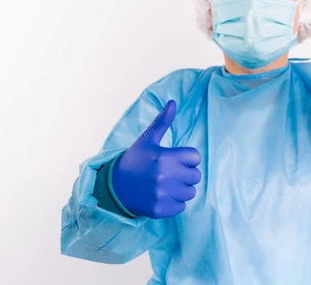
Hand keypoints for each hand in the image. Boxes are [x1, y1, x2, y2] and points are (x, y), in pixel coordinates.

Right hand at [111, 100, 200, 218]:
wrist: (114, 187)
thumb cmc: (134, 160)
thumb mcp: (147, 140)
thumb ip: (162, 122)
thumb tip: (173, 102)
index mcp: (165, 157)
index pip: (196, 157)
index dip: (188, 158)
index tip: (176, 159)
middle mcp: (165, 176)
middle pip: (196, 176)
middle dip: (186, 174)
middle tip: (171, 173)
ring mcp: (163, 194)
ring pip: (191, 192)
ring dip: (182, 189)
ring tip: (168, 184)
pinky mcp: (160, 209)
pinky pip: (182, 207)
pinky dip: (175, 203)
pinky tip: (163, 196)